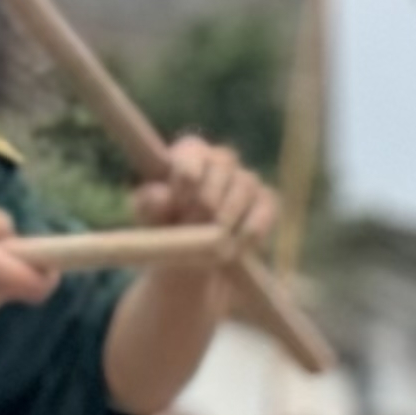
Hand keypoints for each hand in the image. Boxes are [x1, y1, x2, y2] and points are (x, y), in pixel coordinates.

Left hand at [132, 137, 279, 255]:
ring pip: (245, 185)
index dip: (186, 173)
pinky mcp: (266, 202)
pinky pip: (265, 208)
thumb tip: (161, 195)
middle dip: (207, 198)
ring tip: (212, 242)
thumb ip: (149, 204)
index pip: (193, 150)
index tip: (178, 201)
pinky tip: (237, 247)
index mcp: (188, 154)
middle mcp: (220, 160)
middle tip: (194, 225)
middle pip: (223, 164)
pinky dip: (251, 228)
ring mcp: (247, 180)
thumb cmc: (166, 231)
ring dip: (227, 216)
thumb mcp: (149, 220)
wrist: (194, 264)